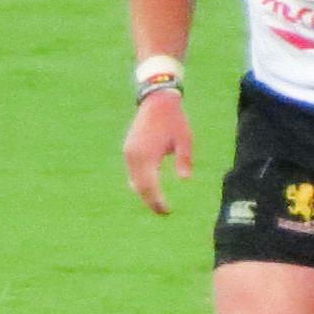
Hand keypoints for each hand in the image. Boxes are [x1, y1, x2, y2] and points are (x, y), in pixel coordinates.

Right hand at [123, 88, 194, 215]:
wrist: (156, 100)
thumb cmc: (174, 119)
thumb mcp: (185, 139)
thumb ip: (185, 160)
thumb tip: (185, 180)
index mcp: (148, 156)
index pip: (150, 187)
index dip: (157, 202)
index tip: (167, 211)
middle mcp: (134, 157)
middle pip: (139, 188)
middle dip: (150, 202)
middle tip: (163, 212)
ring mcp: (128, 154)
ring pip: (134, 181)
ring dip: (144, 193)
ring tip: (158, 203)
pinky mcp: (128, 151)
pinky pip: (132, 173)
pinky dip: (140, 183)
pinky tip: (150, 188)